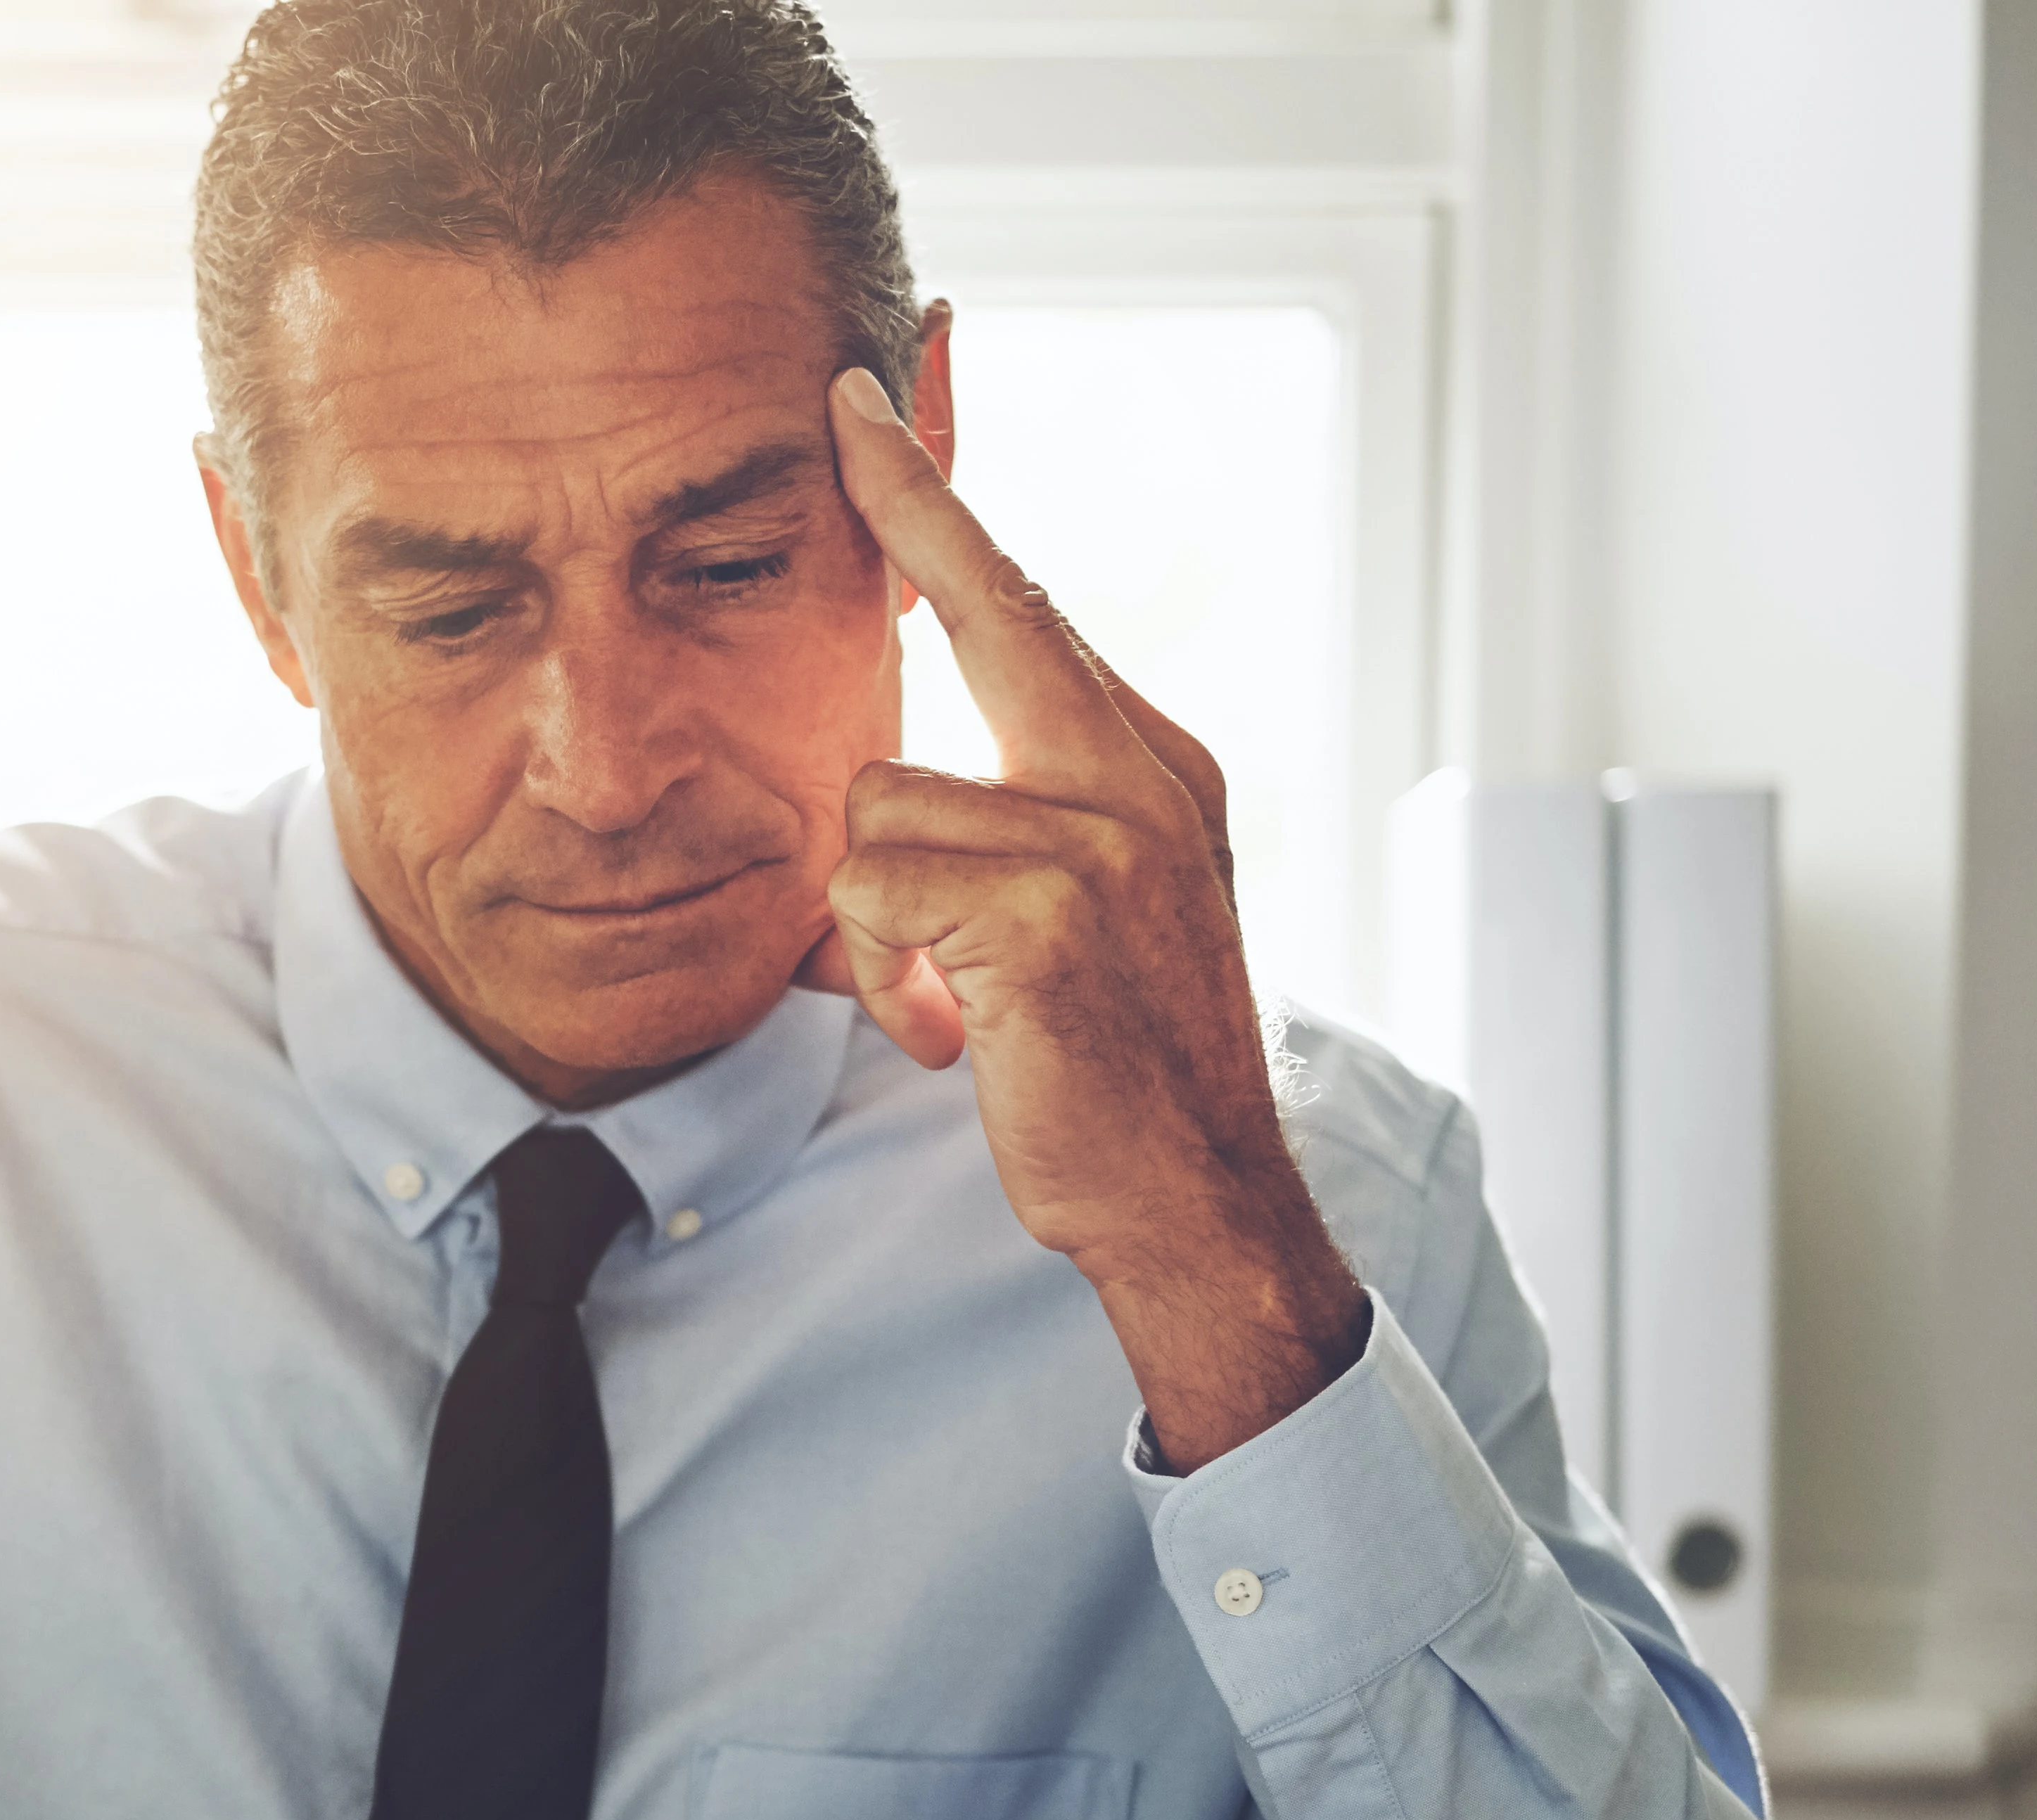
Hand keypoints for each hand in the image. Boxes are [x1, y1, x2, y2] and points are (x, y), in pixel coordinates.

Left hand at [810, 364, 1367, 1467]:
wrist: (1192, 1198)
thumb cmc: (1112, 1066)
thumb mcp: (1078, 913)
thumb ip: (1011, 818)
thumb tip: (891, 770)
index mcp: (1150, 764)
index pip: (1028, 602)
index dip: (939, 502)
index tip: (866, 405)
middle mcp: (1141, 773)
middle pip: (987, 607)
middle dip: (904, 505)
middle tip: (844, 404)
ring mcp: (1103, 833)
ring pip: (877, 800)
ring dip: (877, 921)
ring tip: (952, 998)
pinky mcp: (1048, 907)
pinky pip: (872, 890)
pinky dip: (885, 978)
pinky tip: (956, 1031)